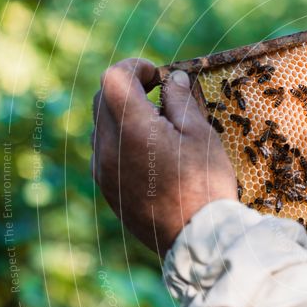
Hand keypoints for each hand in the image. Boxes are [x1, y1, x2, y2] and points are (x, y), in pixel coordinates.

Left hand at [91, 59, 236, 254]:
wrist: (196, 238)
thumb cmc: (205, 184)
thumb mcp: (201, 135)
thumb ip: (181, 101)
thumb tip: (172, 78)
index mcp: (132, 128)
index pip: (114, 77)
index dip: (135, 67)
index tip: (157, 75)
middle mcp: (108, 147)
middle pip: (102, 98)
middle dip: (127, 88)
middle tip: (158, 95)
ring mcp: (103, 171)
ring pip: (101, 126)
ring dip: (123, 115)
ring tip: (157, 127)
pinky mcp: (107, 190)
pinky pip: (105, 152)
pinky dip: (121, 141)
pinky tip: (150, 153)